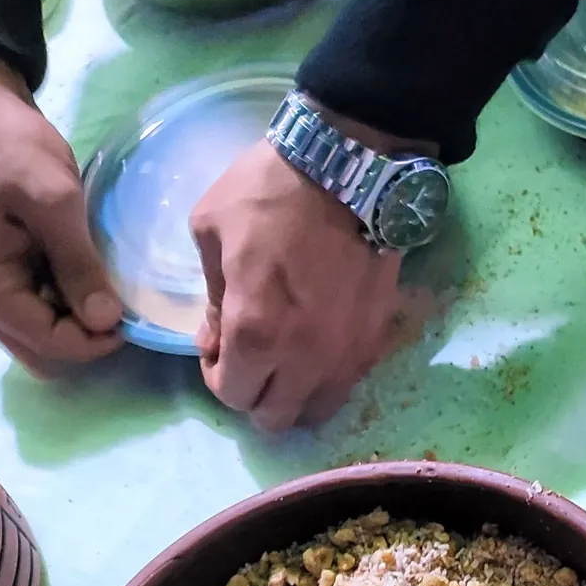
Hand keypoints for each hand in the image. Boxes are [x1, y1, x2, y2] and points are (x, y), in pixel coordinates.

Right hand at [0, 51, 122, 373]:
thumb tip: (105, 321)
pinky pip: (29, 303)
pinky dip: (59, 300)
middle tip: (121, 309)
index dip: (92, 342)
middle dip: (81, 338)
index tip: (131, 321)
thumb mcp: (53, 198)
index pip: (43, 341)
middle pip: (35, 347)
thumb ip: (77, 263)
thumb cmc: (7, 142)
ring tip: (106, 288)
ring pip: (33, 329)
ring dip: (71, 320)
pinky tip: (84, 274)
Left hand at [190, 139, 409, 432]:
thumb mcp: (209, 230)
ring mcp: (346, 352)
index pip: (233, 395)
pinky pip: (348, 382)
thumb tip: (218, 333)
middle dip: (255, 394)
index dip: (217, 375)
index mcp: (254, 331)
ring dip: (295, 394)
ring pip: (318, 410)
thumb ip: (211, 295)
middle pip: (276, 417)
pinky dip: (327, 376)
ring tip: (287, 359)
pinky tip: (318, 343)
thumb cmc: (269, 191)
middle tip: (250, 357)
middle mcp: (304, 357)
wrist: (351, 168)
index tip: (216, 344)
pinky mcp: (375, 338)